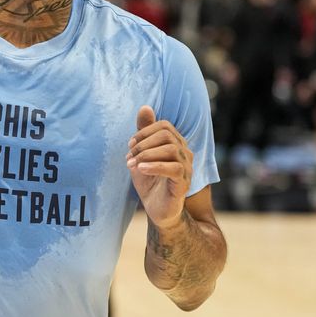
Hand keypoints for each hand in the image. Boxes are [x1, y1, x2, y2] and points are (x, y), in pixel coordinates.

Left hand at [126, 106, 192, 228]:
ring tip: (132, 165)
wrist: (157, 210)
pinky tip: (140, 169)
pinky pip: (173, 168)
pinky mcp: (184, 183)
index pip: (164, 126)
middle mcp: (185, 153)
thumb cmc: (150, 181)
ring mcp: (187, 168)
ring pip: (171, 149)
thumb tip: (145, 107)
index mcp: (176, 144)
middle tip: (129, 157)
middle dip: (143, 144)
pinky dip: (154, 166)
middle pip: (167, 135)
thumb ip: (144, 133)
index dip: (144, 132)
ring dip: (146, 155)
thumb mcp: (142, 155)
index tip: (129, 145)